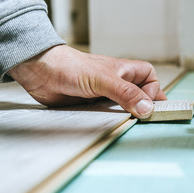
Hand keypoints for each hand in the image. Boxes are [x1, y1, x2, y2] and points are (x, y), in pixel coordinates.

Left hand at [7, 45, 166, 118]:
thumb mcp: (103, 80)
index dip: (153, 92)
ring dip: (125, 116)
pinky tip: (106, 126)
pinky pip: (105, 115)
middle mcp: (115, 82)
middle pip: (138, 95)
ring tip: (127, 126)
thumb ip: (125, 93)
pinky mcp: (89, 105)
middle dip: (142, 108)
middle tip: (145, 122)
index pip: (150, 79)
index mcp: (123, 71)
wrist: (40, 70)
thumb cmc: (70, 66)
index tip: (149, 107)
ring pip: (122, 107)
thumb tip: (147, 108)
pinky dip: (108, 121)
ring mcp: (102, 94)